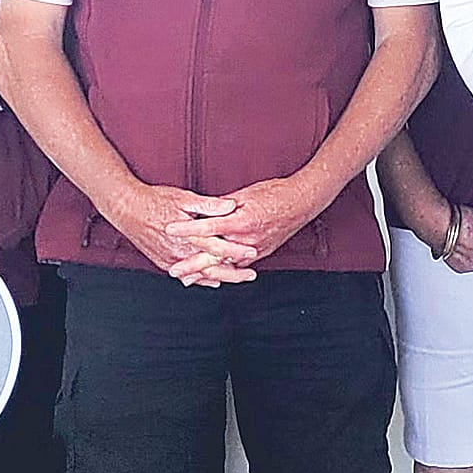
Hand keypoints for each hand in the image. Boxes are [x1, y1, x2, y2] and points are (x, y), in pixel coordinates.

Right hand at [95, 181, 256, 286]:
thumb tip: (231, 206)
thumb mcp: (184, 198)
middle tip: (250, 275)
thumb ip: (209, 205)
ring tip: (236, 277)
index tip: (253, 253)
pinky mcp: (163, 262)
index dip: (236, 251)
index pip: (218, 247)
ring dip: (219, 277)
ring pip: (200, 275)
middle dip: (233, 273)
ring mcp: (171, 259)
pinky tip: (212, 279)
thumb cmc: (155, 200)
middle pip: (212, 268)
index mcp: (188, 235)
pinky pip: (186, 275)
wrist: (126, 208)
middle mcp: (180, 251)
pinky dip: (201, 278)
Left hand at [165, 176, 326, 281]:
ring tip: (188, 279)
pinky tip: (213, 276)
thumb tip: (204, 209)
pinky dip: (224, 271)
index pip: (208, 227)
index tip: (169, 230)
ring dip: (206, 273)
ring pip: (226, 265)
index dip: (187, 229)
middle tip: (174, 271)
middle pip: (214, 255)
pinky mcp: (261, 253)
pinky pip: (239, 266)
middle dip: (192, 264)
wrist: (303, 201)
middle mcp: (247, 240)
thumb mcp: (246, 194)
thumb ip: (223, 205)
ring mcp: (255, 249)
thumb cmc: (276, 193)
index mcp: (241, 221)